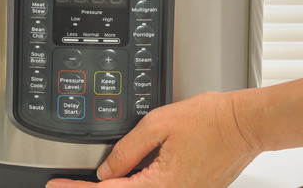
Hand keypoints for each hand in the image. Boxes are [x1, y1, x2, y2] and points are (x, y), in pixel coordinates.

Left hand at [46, 92, 259, 187]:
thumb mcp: (159, 125)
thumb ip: (127, 149)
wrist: (245, 124)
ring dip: (116, 187)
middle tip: (69, 183)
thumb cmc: (212, 120)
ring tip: (91, 179)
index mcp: (162, 184)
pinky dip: (137, 183)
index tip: (57, 184)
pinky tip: (126, 174)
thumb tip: (106, 169)